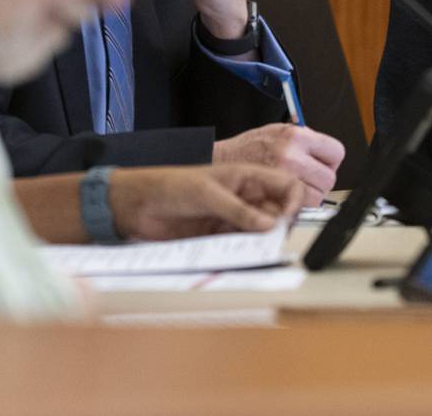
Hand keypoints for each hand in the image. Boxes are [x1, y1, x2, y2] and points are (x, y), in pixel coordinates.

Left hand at [109, 164, 304, 240]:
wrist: (137, 205)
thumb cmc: (171, 186)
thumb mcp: (208, 194)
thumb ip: (239, 211)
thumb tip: (270, 224)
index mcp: (248, 177)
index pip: (286, 185)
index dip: (294, 200)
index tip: (288, 218)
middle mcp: (245, 197)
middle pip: (278, 211)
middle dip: (279, 225)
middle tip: (272, 239)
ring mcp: (233, 217)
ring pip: (261, 231)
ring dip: (261, 240)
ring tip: (253, 248)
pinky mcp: (220, 235)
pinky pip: (241, 244)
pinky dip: (244, 250)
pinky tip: (238, 253)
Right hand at [212, 124, 344, 205]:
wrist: (218, 160)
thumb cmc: (248, 147)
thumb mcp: (278, 131)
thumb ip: (304, 140)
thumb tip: (325, 150)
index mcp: (296, 136)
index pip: (336, 152)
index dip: (331, 160)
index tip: (325, 163)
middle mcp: (292, 155)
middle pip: (329, 178)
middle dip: (321, 180)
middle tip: (308, 178)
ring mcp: (282, 177)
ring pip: (317, 196)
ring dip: (310, 196)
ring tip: (295, 188)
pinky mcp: (273, 195)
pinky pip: (299, 207)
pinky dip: (296, 206)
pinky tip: (285, 196)